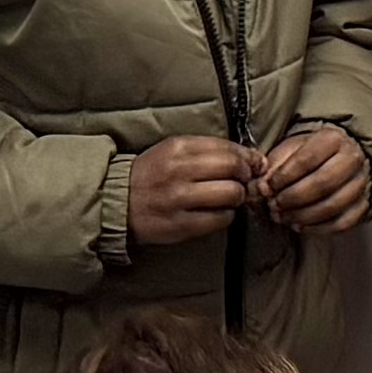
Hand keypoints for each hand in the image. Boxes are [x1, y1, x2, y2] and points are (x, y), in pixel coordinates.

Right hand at [120, 137, 253, 247]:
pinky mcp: (181, 225)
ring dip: (238, 197)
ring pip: (231, 194)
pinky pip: (220, 219)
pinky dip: (227, 216)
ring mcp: (179, 199)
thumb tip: (250, 155)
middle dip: (246, 175)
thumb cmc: (151, 175)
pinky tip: (219, 213)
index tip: (254, 163)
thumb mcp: (172, 151)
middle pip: (233, 168)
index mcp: (178, 147)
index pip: (227, 147)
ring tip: (230, 198)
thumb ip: (207, 150)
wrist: (117, 202)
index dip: (247, 156)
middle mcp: (179, 171)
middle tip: (244, 181)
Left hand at [252, 121, 371, 233]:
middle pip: (323, 184)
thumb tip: (261, 186)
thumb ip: (274, 165)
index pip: (307, 159)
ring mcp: (361, 183)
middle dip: (293, 198)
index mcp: (334, 139)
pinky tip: (300, 226)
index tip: (268, 186)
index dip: (284, 176)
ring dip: (303, 216)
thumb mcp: (290, 148)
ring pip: (333, 206)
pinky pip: (343, 222)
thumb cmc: (311, 153)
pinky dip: (318, 229)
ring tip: (283, 217)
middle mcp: (353, 159)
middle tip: (274, 205)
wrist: (340, 157)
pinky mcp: (364, 204)